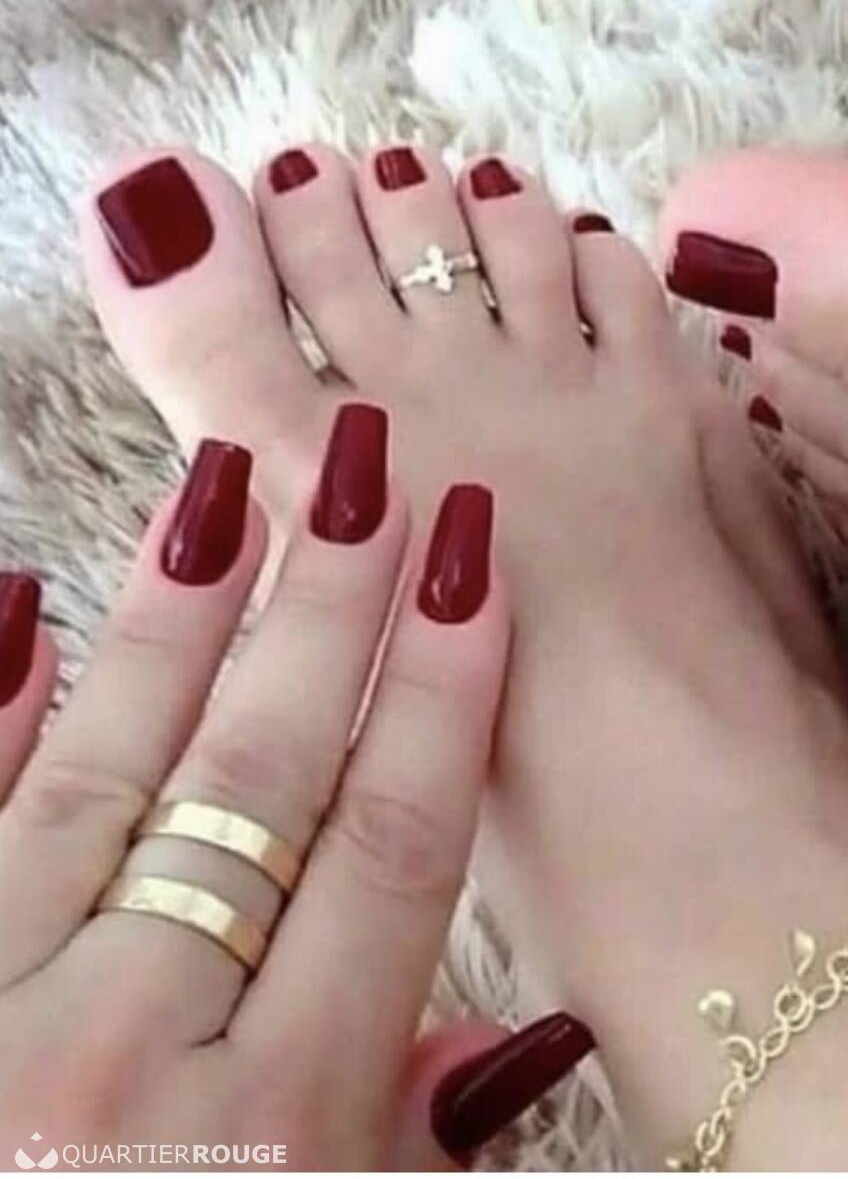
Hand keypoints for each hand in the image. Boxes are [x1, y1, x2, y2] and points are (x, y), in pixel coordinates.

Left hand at [0, 404, 588, 1170]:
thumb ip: (409, 1144)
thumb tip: (509, 1037)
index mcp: (266, 1141)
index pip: (384, 857)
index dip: (441, 700)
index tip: (473, 574)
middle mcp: (119, 1064)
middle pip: (257, 786)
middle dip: (329, 616)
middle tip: (367, 480)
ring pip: (102, 772)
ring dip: (178, 620)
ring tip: (231, 491)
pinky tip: (24, 600)